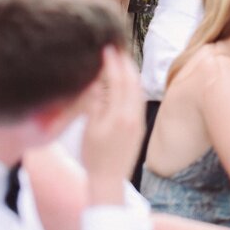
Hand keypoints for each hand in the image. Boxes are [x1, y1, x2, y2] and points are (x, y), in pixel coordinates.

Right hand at [79, 47, 144, 203]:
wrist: (109, 181)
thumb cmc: (94, 158)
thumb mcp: (90, 129)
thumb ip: (95, 103)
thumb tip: (97, 81)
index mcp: (120, 115)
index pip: (119, 81)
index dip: (113, 63)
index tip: (107, 49)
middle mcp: (133, 116)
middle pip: (132, 82)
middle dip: (125, 63)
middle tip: (116, 48)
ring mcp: (138, 121)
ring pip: (138, 90)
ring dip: (130, 73)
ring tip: (121, 60)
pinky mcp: (139, 127)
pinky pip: (138, 100)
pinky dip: (133, 86)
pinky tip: (126, 83)